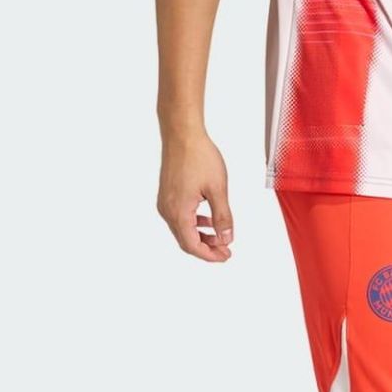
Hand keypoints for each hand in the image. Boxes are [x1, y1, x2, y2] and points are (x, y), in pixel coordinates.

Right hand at [158, 128, 234, 260]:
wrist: (182, 134)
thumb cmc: (198, 156)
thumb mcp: (217, 189)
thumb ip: (223, 217)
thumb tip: (227, 238)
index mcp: (178, 212)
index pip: (192, 245)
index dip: (209, 255)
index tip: (225, 256)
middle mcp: (167, 210)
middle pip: (186, 240)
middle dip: (207, 248)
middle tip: (225, 251)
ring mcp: (165, 203)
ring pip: (183, 229)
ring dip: (201, 236)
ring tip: (220, 237)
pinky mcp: (167, 195)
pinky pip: (180, 217)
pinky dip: (195, 223)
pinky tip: (208, 219)